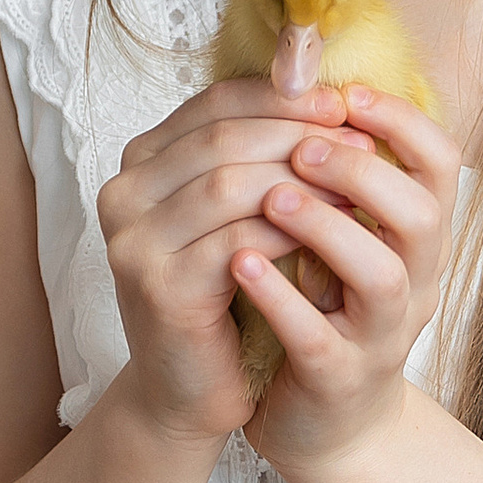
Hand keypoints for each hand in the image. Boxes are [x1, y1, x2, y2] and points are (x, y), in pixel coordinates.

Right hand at [97, 75, 348, 443]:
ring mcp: (132, 241)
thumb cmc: (219, 296)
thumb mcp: (232, 214)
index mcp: (139, 161)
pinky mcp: (158, 287)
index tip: (341, 103)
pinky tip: (329, 234)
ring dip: (302, 182)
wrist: (186, 391)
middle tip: (360, 143)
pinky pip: (236, 242)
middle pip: (222, 138)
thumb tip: (326, 91)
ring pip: (229, 185)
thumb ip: (255, 156)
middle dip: (298, 136)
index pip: (214, 103)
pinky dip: (289, 233)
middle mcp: (122, 193)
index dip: (282, 98)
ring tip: (357, 188)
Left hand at [235, 92, 455, 482]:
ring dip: (327, 229)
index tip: (345, 94)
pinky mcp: (339, 380)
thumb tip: (300, 79)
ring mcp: (381, 336)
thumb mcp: (340, 236)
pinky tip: (241, 264)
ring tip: (273, 197)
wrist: (323, 423)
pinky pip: (319, 339)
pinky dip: (281, 299)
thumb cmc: (325, 311)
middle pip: (422, 214)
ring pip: (382, 276)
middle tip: (303, 148)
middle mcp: (414, 283)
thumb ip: (333, 174)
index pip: (440, 163)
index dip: (402, 122)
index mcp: (416, 237)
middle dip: (362, 172)